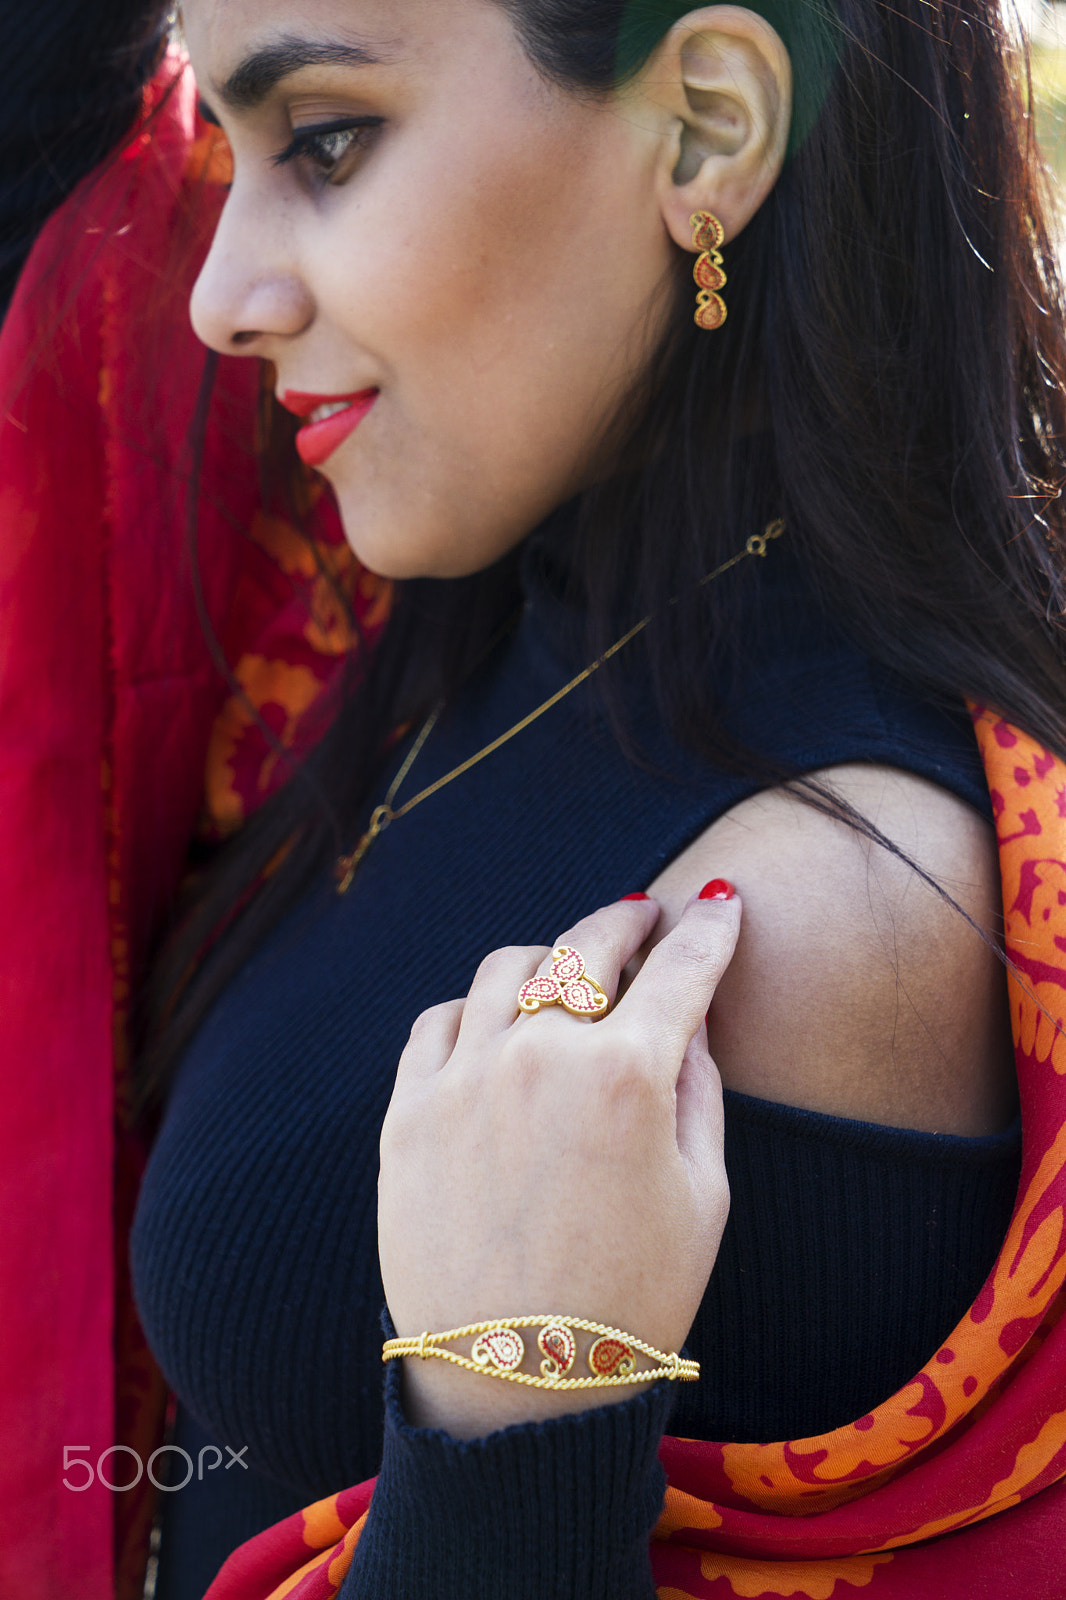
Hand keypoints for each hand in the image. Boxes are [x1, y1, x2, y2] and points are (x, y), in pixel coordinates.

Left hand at [377, 889, 740, 1436]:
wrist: (514, 1388)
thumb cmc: (632, 1302)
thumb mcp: (704, 1196)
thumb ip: (700, 1088)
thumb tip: (689, 1017)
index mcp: (628, 1077)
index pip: (682, 969)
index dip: (711, 927)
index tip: (722, 902)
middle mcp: (541, 1056)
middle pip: (589, 945)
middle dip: (629, 921)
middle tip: (646, 918)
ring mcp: (465, 1078)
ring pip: (509, 967)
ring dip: (551, 957)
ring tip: (571, 971)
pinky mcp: (407, 1111)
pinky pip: (441, 1019)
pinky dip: (477, 1008)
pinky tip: (499, 1022)